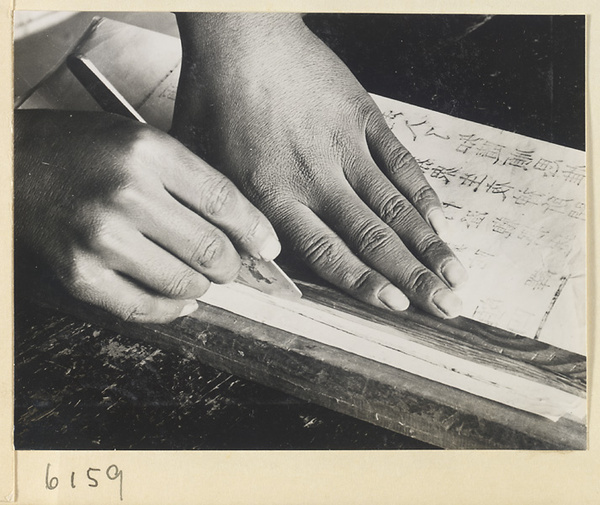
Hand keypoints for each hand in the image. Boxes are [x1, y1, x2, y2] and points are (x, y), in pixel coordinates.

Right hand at [14, 110, 279, 322]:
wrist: (13, 169)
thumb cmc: (81, 153)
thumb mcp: (142, 145)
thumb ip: (192, 183)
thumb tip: (242, 230)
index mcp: (148, 153)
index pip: (224, 202)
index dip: (256, 231)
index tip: (268, 247)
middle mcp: (126, 195)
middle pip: (210, 249)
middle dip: (233, 266)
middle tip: (233, 266)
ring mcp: (101, 239)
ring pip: (185, 284)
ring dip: (203, 287)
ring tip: (199, 277)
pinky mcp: (80, 275)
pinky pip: (145, 309)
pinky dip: (172, 310)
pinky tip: (179, 300)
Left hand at [172, 14, 466, 317]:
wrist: (241, 36)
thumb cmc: (215, 100)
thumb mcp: (204, 167)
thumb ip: (230, 217)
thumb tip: (248, 263)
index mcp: (274, 195)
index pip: (329, 253)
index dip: (367, 284)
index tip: (398, 307)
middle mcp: (316, 178)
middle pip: (373, 237)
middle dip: (415, 277)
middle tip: (449, 305)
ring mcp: (345, 146)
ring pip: (395, 205)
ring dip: (430, 244)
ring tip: (458, 275)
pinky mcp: (363, 117)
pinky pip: (401, 161)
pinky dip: (423, 193)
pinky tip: (442, 220)